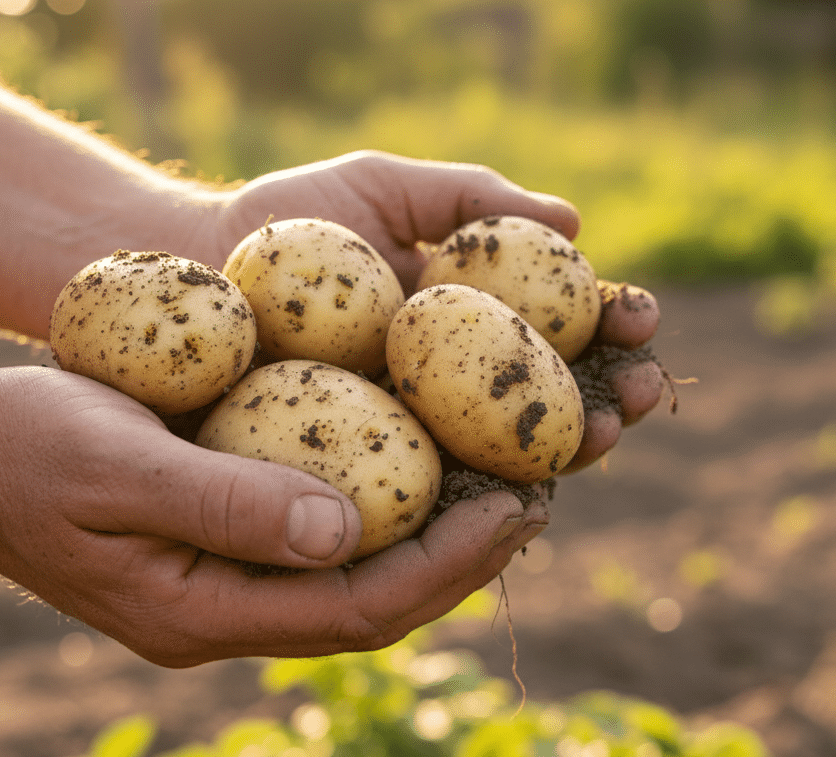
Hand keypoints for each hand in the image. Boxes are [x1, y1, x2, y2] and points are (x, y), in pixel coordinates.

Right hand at [0, 366, 546, 665]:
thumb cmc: (26, 447)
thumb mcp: (117, 465)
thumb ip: (227, 504)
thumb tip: (348, 529)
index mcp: (200, 614)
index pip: (359, 611)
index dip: (448, 565)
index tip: (519, 508)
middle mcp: (222, 616)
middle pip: (373, 609)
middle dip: (461, 561)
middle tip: (536, 499)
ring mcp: (220, 588)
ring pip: (355, 583)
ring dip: (433, 541)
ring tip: (503, 489)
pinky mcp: (219, 549)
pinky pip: (323, 547)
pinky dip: (384, 514)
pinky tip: (421, 470)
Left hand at [210, 151, 663, 474]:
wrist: (190, 270)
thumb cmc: (288, 221)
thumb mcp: (385, 187)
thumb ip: (471, 196)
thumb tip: (572, 222)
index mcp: (477, 315)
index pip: (566, 325)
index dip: (613, 325)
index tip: (640, 315)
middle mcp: (460, 380)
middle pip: (558, 396)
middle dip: (614, 396)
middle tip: (644, 391)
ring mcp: (421, 433)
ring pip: (514, 452)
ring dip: (572, 448)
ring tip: (602, 435)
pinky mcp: (376, 475)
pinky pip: (441, 489)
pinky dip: (489, 489)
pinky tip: (524, 486)